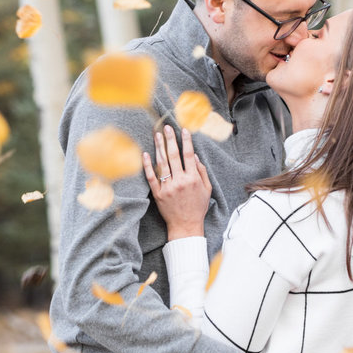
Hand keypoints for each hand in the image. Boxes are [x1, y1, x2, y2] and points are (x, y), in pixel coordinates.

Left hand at [142, 125, 211, 240]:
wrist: (186, 226)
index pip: (188, 155)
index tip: (184, 130)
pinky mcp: (158, 194)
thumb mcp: (207, 190)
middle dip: (170, 139)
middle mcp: (180, 181)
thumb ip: (202, 172)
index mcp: (193, 179)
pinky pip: (151, 177)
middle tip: (166, 127)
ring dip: (159, 147)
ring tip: (157, 135)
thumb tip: (195, 156)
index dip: (186, 141)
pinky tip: (145, 154)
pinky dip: (147, 165)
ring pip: (162, 163)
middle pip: (174, 156)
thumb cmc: (197, 207)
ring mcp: (168, 187)